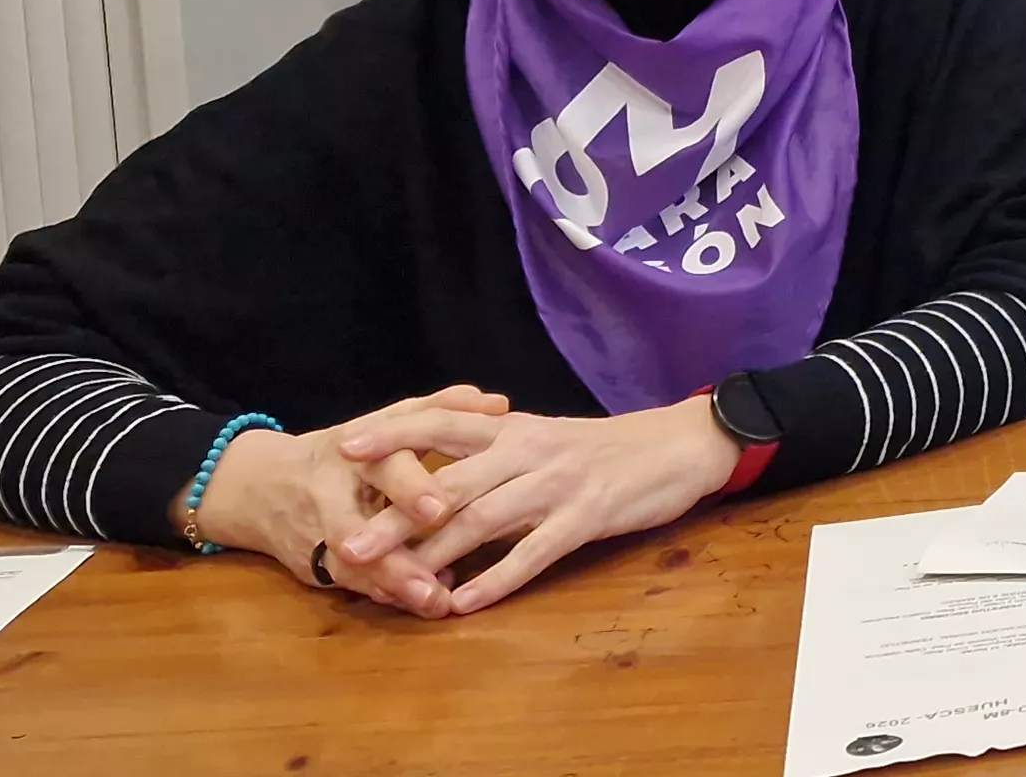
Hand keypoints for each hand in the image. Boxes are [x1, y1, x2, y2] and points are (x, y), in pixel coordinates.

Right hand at [187, 386, 511, 614]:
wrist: (263, 485)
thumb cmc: (347, 449)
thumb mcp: (386, 422)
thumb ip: (440, 411)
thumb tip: (498, 403)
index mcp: (352, 451)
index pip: (379, 467)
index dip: (409, 488)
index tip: (441, 510)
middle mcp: (329, 494)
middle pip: (353, 526)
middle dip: (391, 554)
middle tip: (433, 578)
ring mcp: (317, 534)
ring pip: (351, 566)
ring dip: (393, 586)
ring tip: (435, 601)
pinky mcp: (313, 565)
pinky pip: (350, 584)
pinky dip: (386, 594)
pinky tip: (424, 602)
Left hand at [332, 401, 741, 615]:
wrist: (681, 444)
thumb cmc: (608, 447)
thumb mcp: (546, 438)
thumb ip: (495, 453)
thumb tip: (434, 476)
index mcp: (515, 428)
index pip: (442, 422)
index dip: (394, 433)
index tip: (345, 448)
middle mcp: (529, 451)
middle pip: (450, 481)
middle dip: (396, 514)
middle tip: (350, 543)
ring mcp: (557, 485)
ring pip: (484, 520)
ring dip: (437, 554)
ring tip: (397, 584)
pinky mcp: (587, 518)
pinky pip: (533, 553)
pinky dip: (496, 580)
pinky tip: (464, 603)